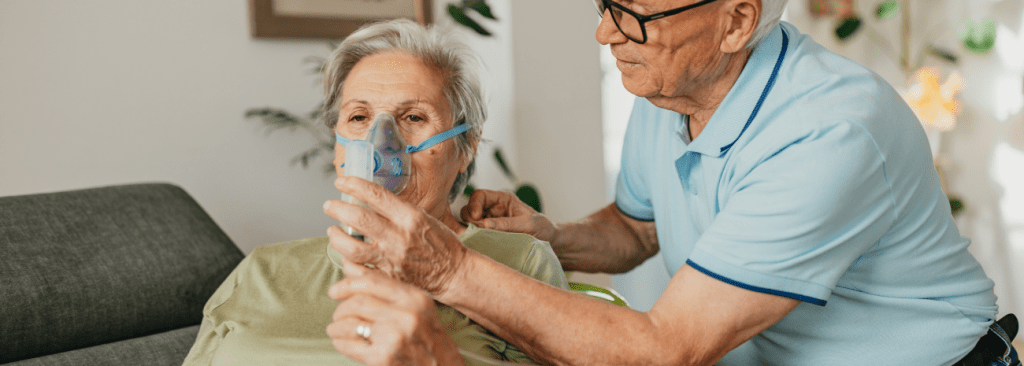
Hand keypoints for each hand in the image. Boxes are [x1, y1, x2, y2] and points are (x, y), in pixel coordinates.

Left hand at [323, 177, 468, 297]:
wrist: (454, 273)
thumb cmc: (442, 244)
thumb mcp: (425, 218)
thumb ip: (399, 210)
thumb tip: (372, 200)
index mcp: (411, 217)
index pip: (375, 195)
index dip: (354, 185)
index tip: (341, 181)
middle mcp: (399, 236)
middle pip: (359, 218)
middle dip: (338, 208)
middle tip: (329, 205)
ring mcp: (392, 258)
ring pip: (352, 247)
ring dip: (337, 237)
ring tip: (332, 231)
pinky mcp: (388, 276)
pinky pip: (359, 269)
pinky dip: (348, 262)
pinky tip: (345, 255)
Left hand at [327, 268, 464, 365]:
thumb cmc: (428, 339)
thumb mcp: (417, 307)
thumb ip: (385, 287)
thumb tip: (350, 266)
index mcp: (415, 299)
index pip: (371, 281)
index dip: (346, 284)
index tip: (335, 291)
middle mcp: (407, 315)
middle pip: (357, 302)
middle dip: (341, 309)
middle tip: (338, 316)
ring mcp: (394, 337)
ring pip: (349, 323)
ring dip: (336, 326)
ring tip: (337, 329)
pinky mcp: (382, 358)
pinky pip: (349, 345)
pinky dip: (340, 343)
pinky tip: (342, 342)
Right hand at [460, 189, 558, 242]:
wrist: (549, 240)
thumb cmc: (542, 227)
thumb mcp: (528, 224)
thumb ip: (507, 224)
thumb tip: (485, 225)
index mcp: (503, 199)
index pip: (479, 195)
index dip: (474, 205)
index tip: (476, 219)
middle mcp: (494, 209)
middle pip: (470, 209)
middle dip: (469, 220)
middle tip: (476, 232)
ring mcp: (490, 222)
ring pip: (469, 223)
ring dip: (471, 230)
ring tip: (479, 239)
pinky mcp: (490, 234)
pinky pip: (476, 234)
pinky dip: (475, 238)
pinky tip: (480, 244)